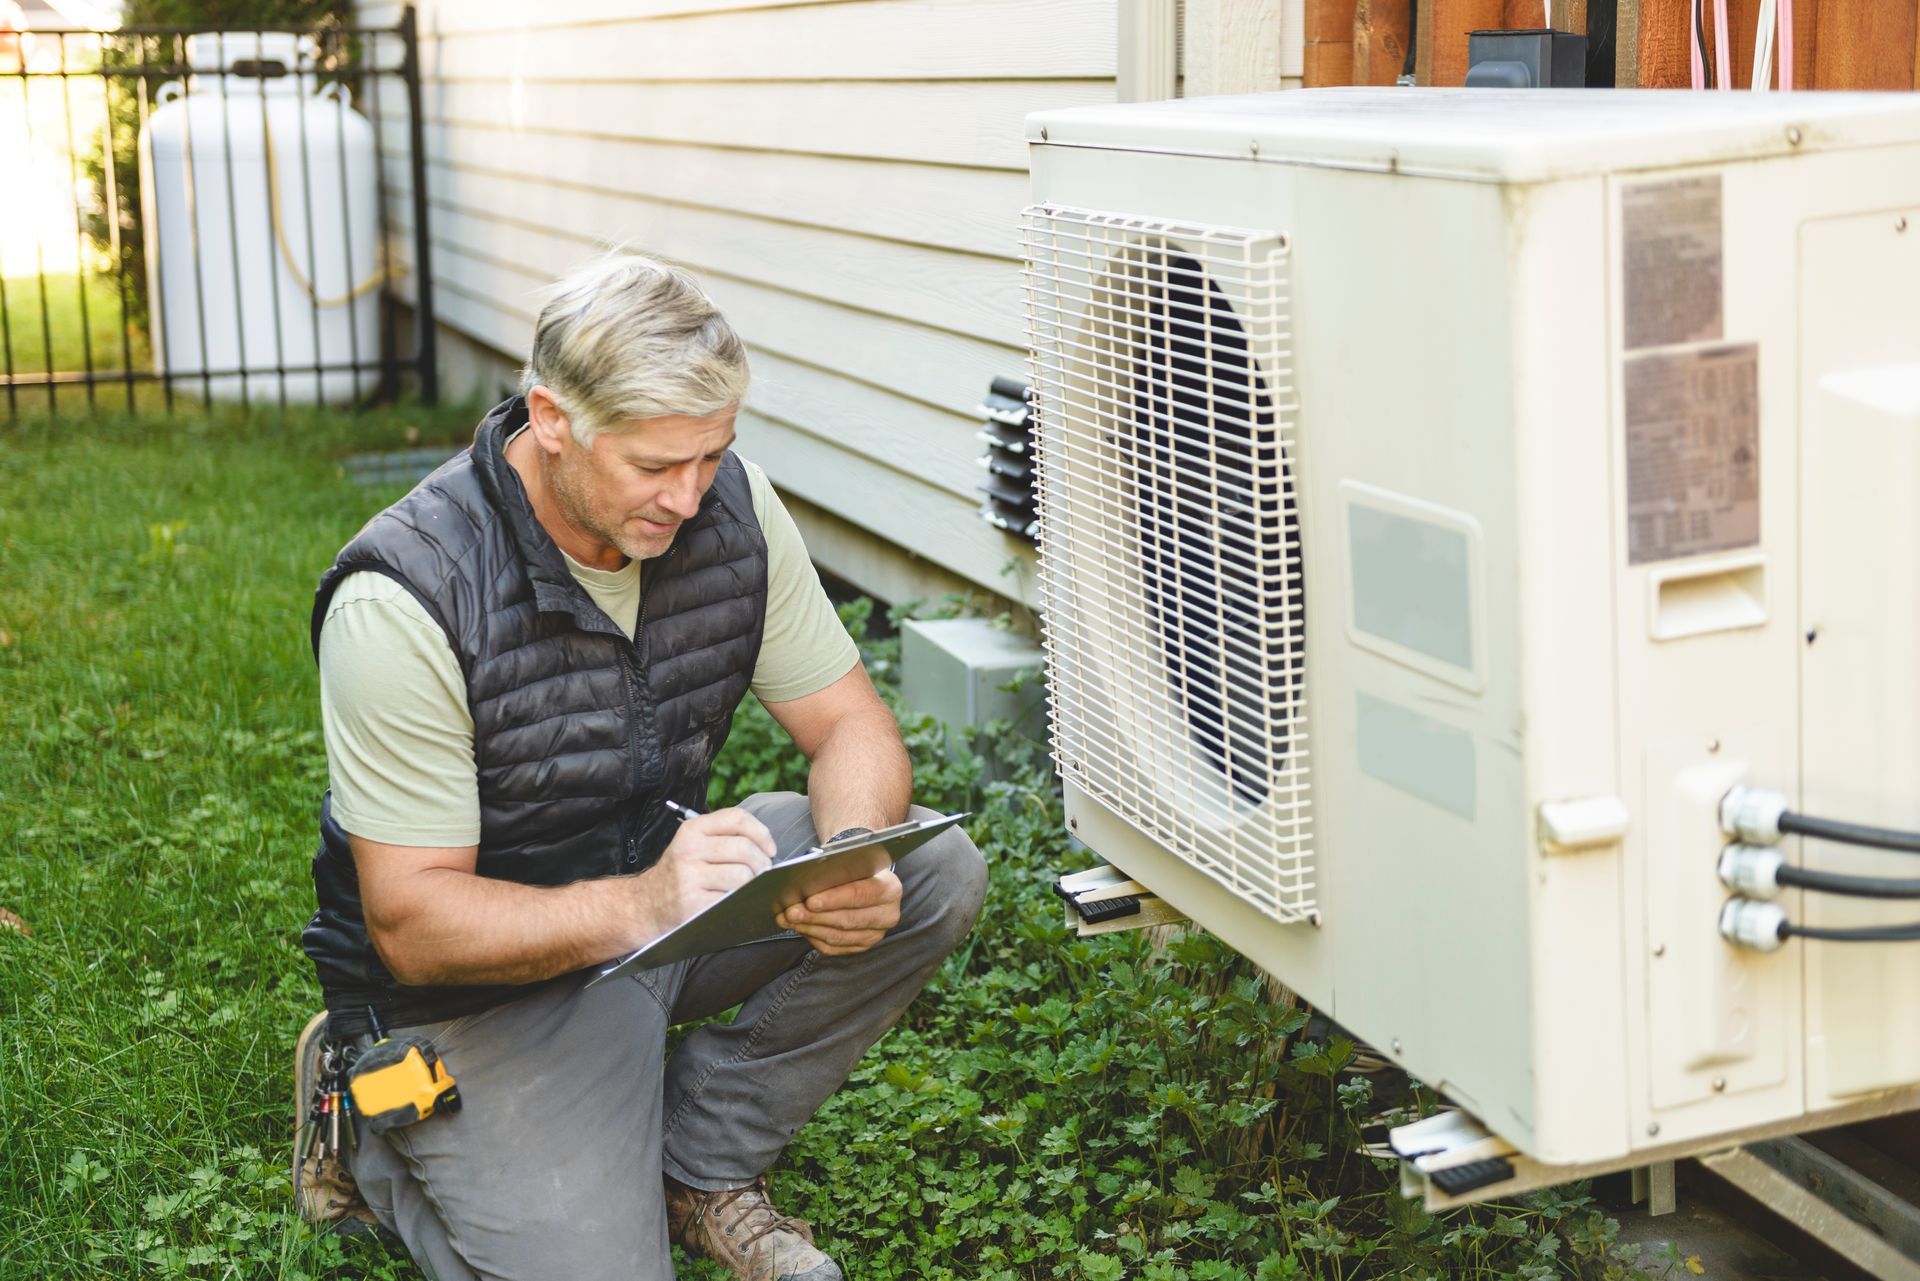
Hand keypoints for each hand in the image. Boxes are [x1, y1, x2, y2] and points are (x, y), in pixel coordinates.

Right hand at [627, 808, 774, 943]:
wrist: (645, 904)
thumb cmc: (679, 874)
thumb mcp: (692, 846)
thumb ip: (723, 838)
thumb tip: (767, 847)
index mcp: (692, 830)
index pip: (737, 818)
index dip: (762, 833)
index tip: (770, 849)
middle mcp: (689, 849)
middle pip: (744, 848)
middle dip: (763, 863)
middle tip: (763, 874)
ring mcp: (690, 876)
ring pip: (742, 874)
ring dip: (753, 884)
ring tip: (748, 888)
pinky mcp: (693, 903)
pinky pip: (732, 898)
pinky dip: (741, 901)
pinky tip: (735, 902)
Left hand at [776, 867, 901, 955]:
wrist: (869, 883)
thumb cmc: (857, 870)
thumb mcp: (853, 864)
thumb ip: (835, 872)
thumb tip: (806, 882)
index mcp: (889, 889)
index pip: (860, 895)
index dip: (833, 899)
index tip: (810, 900)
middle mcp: (887, 915)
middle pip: (847, 920)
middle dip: (815, 917)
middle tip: (792, 912)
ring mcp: (876, 934)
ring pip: (838, 937)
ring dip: (810, 928)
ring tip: (789, 919)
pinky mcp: (862, 946)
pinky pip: (834, 948)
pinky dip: (813, 938)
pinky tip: (800, 928)